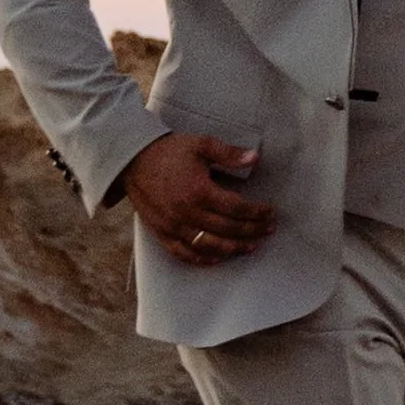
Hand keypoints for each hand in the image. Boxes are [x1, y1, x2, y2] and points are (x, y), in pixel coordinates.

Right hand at [122, 133, 277, 263]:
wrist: (133, 160)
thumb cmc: (169, 151)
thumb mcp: (201, 145)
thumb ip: (229, 153)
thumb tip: (255, 158)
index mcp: (199, 191)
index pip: (236, 208)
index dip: (256, 213)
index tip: (270, 213)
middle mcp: (187, 213)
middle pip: (227, 229)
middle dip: (251, 231)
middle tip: (268, 230)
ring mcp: (173, 226)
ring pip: (209, 245)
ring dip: (232, 248)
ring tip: (250, 247)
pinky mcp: (161, 233)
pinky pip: (183, 253)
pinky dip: (202, 259)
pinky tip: (217, 259)